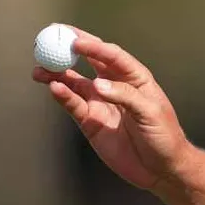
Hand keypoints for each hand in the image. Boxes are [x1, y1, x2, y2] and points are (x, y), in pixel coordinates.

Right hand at [31, 29, 192, 191]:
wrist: (160, 169)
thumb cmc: (164, 136)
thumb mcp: (151, 113)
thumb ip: (126, 96)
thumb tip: (98, 84)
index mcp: (134, 77)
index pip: (111, 55)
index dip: (93, 46)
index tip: (75, 40)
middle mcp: (114, 86)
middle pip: (89, 60)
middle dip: (69, 47)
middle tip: (50, 36)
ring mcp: (100, 103)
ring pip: (74, 82)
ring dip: (57, 74)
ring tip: (39, 68)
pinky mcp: (90, 121)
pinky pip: (73, 105)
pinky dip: (62, 96)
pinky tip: (52, 88)